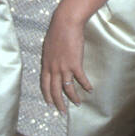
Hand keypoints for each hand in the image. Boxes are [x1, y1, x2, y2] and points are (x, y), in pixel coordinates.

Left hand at [41, 0, 91, 114]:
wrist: (65, 23)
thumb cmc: (57, 31)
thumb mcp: (48, 46)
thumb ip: (50, 57)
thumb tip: (52, 61)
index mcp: (46, 64)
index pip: (44, 84)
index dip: (47, 95)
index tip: (50, 103)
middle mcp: (53, 68)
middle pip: (54, 90)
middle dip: (58, 103)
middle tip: (62, 112)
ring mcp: (64, 67)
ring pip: (67, 88)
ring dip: (73, 98)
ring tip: (78, 104)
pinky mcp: (75, 64)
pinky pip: (80, 79)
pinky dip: (85, 85)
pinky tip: (90, 89)